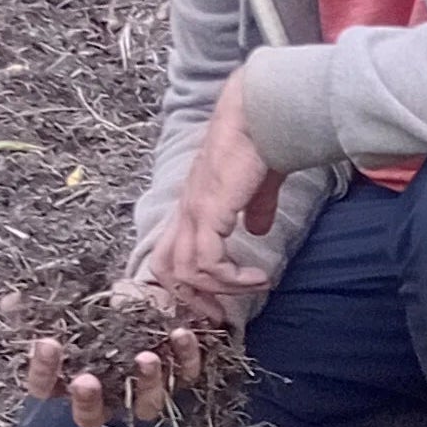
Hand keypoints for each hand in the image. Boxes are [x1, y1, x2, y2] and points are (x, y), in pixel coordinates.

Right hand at [24, 296, 203, 426]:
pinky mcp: (178, 377)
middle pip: (91, 415)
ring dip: (145, 382)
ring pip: (144, 404)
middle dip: (88, 400)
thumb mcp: (69, 311)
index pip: (46, 388)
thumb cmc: (100, 317)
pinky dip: (185, 356)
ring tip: (145, 357)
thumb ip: (38, 309)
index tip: (46, 343)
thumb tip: (11, 300)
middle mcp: (107, 396)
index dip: (43, 371)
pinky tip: (180, 333)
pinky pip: (185, 374)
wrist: (146, 308)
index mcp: (70, 383)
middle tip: (85, 380)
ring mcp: (143, 392)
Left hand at [153, 69, 280, 311]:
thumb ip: (255, 208)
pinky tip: (257, 277)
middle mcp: (186, 210)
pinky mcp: (208, 212)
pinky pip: (207, 263)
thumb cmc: (261, 140)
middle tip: (222, 313)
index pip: (169, 252)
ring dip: (219, 290)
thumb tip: (258, 230)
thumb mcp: (258, 185)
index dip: (187, 282)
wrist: (260, 113)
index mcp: (194, 203)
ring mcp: (194, 211)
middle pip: (165, 269)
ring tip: (253, 288)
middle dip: (192, 299)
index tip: (217, 299)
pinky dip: (230, 278)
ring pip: (184, 272)